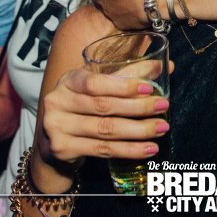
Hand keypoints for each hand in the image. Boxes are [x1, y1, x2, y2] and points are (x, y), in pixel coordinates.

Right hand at [38, 67, 168, 168]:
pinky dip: (129, 150)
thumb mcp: (98, 87)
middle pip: (104, 106)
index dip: (124, 85)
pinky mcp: (63, 149)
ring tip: (162, 128)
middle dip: (138, 107)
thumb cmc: (82, 107)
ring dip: (139, 130)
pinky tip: (148, 149)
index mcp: (68, 80)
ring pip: (106, 129)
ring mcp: (57, 127)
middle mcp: (58, 101)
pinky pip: (103, 149)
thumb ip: (127, 75)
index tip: (150, 88)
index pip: (96, 83)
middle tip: (163, 106)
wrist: (53, 142)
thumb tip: (163, 66)